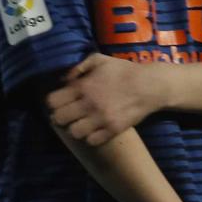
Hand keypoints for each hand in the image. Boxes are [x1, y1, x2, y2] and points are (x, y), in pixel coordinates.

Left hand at [47, 54, 166, 145]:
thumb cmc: (123, 71)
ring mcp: (100, 119)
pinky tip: (95, 128)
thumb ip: (78, 67)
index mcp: (83, 86)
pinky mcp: (112, 131)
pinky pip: (91, 141)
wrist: (149, 86)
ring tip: (82, 122)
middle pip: (58, 119)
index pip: (52, 101)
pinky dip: (91, 136)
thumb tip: (63, 80)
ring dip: (76, 128)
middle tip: (69, 114)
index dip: (54, 102)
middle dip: (61, 116)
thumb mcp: (100, 60)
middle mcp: (89, 104)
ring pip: (73, 132)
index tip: (60, 102)